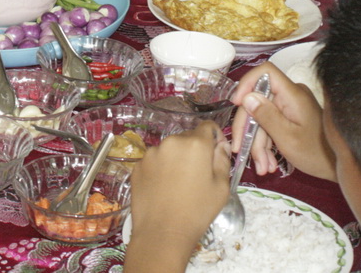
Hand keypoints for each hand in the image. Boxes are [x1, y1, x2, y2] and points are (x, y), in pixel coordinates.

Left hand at [129, 122, 230, 258]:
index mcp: (195, 144)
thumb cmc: (197, 211)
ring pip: (169, 150)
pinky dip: (160, 169)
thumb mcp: (221, 187)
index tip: (215, 154)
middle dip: (194, 150)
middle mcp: (171, 141)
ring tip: (178, 184)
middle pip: (187, 138)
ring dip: (176, 159)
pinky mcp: (137, 166)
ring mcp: (151, 153)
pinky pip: (154, 161)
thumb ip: (223, 160)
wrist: (162, 233)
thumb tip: (220, 145)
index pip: (207, 127)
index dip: (214, 138)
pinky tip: (163, 188)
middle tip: (197, 175)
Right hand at [230, 63, 334, 180]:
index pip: (265, 72)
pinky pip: (271, 125)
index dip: (247, 83)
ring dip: (258, 144)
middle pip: (258, 101)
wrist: (340, 167)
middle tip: (240, 150)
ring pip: (262, 117)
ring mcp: (290, 107)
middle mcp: (290, 96)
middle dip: (249, 129)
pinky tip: (268, 163)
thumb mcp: (287, 138)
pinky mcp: (290, 118)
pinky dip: (267, 144)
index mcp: (292, 94)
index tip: (236, 104)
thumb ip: (266, 116)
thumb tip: (246, 97)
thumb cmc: (317, 153)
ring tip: (262, 168)